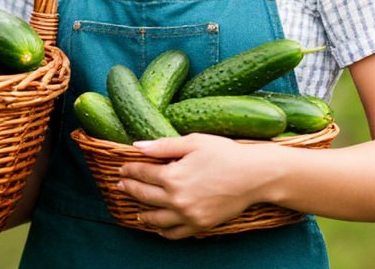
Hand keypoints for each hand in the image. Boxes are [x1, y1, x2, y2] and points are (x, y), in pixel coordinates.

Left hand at [117, 133, 283, 239]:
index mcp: (173, 175)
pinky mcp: (200, 225)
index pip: (143, 173)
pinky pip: (175, 233)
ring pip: (156, 218)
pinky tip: (158, 227)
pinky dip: (163, 232)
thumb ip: (163, 145)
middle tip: (120, 185)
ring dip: (142, 213)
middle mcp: (177, 199)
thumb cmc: (225, 154)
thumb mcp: (193, 142)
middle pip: (144, 195)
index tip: (122, 167)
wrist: (254, 176)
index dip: (130, 169)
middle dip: (129, 189)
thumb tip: (137, 146)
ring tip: (135, 211)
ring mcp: (188, 215)